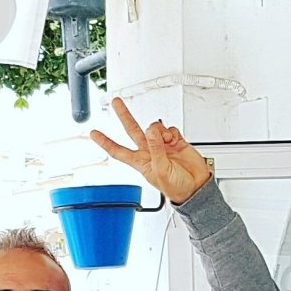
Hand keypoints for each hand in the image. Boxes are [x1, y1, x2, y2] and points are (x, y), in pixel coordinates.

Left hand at [90, 97, 212, 204]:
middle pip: (132, 130)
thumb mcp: (161, 171)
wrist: (197, 188)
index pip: (118, 151)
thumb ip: (156, 149)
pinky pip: (169, 129)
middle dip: (124, 115)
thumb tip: (151, 131)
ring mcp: (163, 146)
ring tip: (167, 140)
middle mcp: (150, 152)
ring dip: (159, 130)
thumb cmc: (178, 188)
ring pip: (153, 127)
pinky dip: (171, 132)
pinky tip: (174, 140)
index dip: (105, 142)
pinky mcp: (176, 142)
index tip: (94, 133)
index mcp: (141, 162)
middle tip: (116, 102)